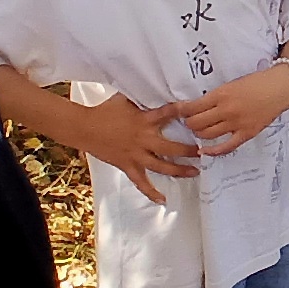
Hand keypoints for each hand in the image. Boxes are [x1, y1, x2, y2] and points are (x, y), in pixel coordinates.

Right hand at [69, 94, 199, 204]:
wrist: (84, 127)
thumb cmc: (104, 111)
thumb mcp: (124, 99)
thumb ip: (141, 98)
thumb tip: (153, 88)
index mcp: (144, 120)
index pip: (168, 114)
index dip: (183, 112)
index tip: (197, 113)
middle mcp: (143, 139)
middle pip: (171, 148)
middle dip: (189, 151)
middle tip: (203, 152)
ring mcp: (136, 155)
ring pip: (161, 167)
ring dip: (179, 171)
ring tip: (195, 172)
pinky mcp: (127, 166)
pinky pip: (141, 182)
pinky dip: (151, 192)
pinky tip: (163, 199)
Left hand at [182, 66, 288, 155]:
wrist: (280, 88)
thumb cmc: (257, 82)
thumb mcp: (231, 83)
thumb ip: (216, 95)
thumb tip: (198, 105)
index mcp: (221, 94)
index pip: (192, 107)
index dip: (181, 111)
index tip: (178, 112)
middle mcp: (226, 110)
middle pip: (196, 123)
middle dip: (189, 123)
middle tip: (190, 121)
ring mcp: (236, 123)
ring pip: (207, 135)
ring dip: (198, 134)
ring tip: (199, 130)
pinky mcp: (246, 133)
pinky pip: (225, 147)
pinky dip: (212, 151)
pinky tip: (205, 151)